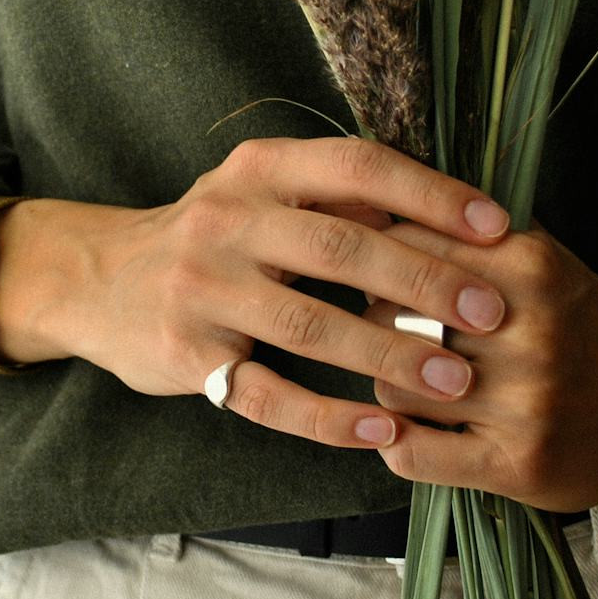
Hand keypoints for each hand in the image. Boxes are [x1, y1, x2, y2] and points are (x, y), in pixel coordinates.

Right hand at [0, 135, 518, 450]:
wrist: (100, 280)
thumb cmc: (213, 238)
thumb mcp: (262, 194)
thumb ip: (342, 198)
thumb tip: (455, 214)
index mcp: (259, 170)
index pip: (356, 167)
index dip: (431, 194)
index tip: (497, 226)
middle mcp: (226, 221)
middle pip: (340, 248)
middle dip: (425, 282)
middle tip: (492, 314)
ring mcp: (202, 291)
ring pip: (309, 326)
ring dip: (388, 356)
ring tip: (453, 381)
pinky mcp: (187, 356)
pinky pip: (266, 395)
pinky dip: (327, 417)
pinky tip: (379, 431)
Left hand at [360, 217, 597, 510]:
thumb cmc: (584, 321)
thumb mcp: (541, 257)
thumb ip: (471, 232)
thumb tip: (382, 204)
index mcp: (530, 269)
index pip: (407, 252)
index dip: (381, 265)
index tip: (383, 277)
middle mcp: (530, 335)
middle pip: (390, 321)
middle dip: (382, 326)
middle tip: (396, 336)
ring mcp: (525, 404)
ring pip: (395, 389)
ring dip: (392, 387)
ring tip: (417, 385)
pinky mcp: (518, 464)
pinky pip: (415, 454)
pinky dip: (396, 443)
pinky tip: (408, 433)